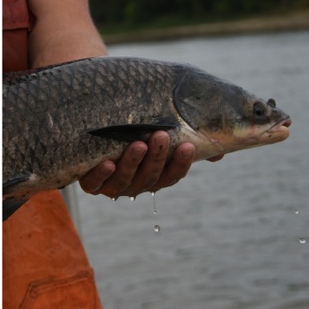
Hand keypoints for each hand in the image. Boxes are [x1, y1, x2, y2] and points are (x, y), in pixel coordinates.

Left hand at [80, 131, 213, 197]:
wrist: (90, 125)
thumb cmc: (137, 125)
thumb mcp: (166, 127)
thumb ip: (191, 136)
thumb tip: (220, 151)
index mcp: (157, 174)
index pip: (173, 174)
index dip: (181, 163)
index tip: (188, 145)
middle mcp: (137, 182)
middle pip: (150, 178)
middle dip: (157, 158)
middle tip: (161, 135)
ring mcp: (113, 184)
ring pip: (124, 182)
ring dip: (132, 164)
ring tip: (137, 144)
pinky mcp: (89, 181)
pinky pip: (93, 183)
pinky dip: (100, 175)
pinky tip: (108, 162)